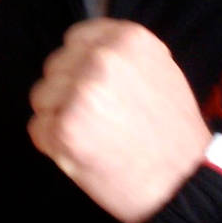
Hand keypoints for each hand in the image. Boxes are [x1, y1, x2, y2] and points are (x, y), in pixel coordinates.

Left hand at [27, 19, 210, 222]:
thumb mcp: (159, 71)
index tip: (91, 88)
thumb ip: (122, 57)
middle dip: (67, 93)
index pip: (75, 39)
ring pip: (42, 97)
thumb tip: (85, 53)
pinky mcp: (65, 127)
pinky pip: (38, 129)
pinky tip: (85, 153)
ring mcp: (82, 92)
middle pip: (55, 67)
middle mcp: (103, 58)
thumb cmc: (172, 133)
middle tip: (98, 120)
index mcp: (127, 40)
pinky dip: (54, 146)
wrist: (183, 183)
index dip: (79, 67)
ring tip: (95, 137)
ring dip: (58, 119)